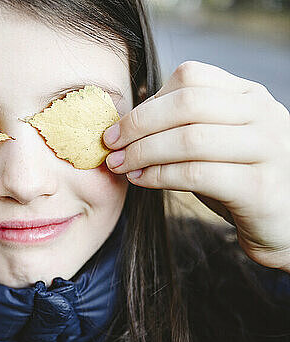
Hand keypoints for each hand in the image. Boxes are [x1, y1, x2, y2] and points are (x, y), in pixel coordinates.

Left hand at [102, 61, 289, 272]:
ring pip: (189, 139)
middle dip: (138, 125)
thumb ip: (181, 126)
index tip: (117, 128)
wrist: (287, 223)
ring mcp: (267, 148)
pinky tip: (140, 181)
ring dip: (143, 152)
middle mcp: (262, 114)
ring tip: (119, 165)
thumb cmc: (239, 179)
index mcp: (248, 95)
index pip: (190, 77)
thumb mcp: (215, 142)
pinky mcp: (260, 186)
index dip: (146, 103)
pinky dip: (159, 176)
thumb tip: (124, 125)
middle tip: (110, 146)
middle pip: (187, 104)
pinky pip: (197, 174)